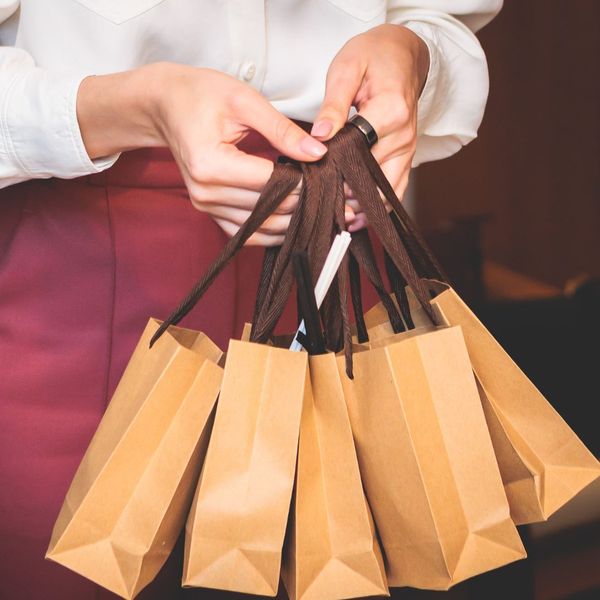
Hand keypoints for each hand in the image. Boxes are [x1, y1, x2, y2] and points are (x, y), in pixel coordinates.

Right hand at [77, 63, 329, 244]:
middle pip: (268, 210)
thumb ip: (283, 130)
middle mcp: (205, 192)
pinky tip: (296, 222)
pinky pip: (247, 233)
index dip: (307, 185)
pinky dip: (273, 230)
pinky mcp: (209, 212)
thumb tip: (318, 153)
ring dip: (294, 224)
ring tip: (325, 213)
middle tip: (341, 201)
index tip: (336, 182)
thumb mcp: (245, 101)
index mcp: (211, 164)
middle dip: (307, 206)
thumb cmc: (201, 95)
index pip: (271, 184)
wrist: (166, 105)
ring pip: (261, 228)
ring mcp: (205, 206)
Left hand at [311, 25, 429, 231]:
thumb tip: (319, 138)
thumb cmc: (371, 57)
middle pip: (373, 180)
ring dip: (362, 207)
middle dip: (346, 197)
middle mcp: (403, 137)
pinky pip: (395, 191)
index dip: (335, 172)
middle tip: (318, 208)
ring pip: (386, 193)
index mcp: (390, 112)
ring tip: (335, 218)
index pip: (359, 155)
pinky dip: (376, 206)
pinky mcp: (407, 157)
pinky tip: (356, 216)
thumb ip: (332, 105)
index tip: (313, 183)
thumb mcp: (345, 69)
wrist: (402, 53)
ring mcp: (408, 150)